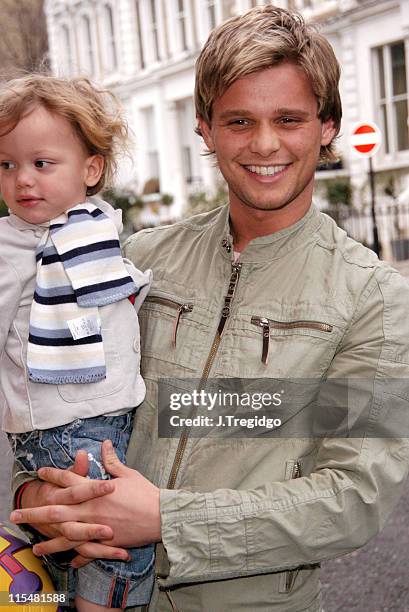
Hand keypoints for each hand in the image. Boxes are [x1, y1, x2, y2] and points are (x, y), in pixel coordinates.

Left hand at [11, 440, 160, 561]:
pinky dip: (75, 557)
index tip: (40, 472)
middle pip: (56, 510)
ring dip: (47, 541)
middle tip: (16, 514)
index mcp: (94, 490)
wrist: (159, 516)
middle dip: (34, 512)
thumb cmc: (145, 493)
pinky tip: (66, 561)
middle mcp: (90, 509)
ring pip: (65, 536)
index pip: (68, 480)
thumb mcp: (127, 474)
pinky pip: (85, 551)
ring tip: (33, 547)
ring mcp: (95, 527)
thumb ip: (111, 461)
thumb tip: (104, 444)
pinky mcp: (103, 542)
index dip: (53, 475)